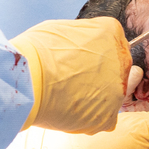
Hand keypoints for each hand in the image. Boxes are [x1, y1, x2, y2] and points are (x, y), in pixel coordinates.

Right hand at [11, 17, 142, 134]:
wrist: (27, 80)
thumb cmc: (36, 52)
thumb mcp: (61, 29)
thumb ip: (82, 37)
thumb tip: (80, 46)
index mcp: (111, 32)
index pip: (114, 43)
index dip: (97, 53)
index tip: (83, 61)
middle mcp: (122, 60)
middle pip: (119, 69)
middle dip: (102, 74)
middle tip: (78, 80)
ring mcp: (117, 90)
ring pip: (115, 95)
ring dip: (98, 97)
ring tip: (73, 97)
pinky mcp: (107, 116)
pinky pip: (106, 119)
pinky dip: (91, 118)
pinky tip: (73, 112)